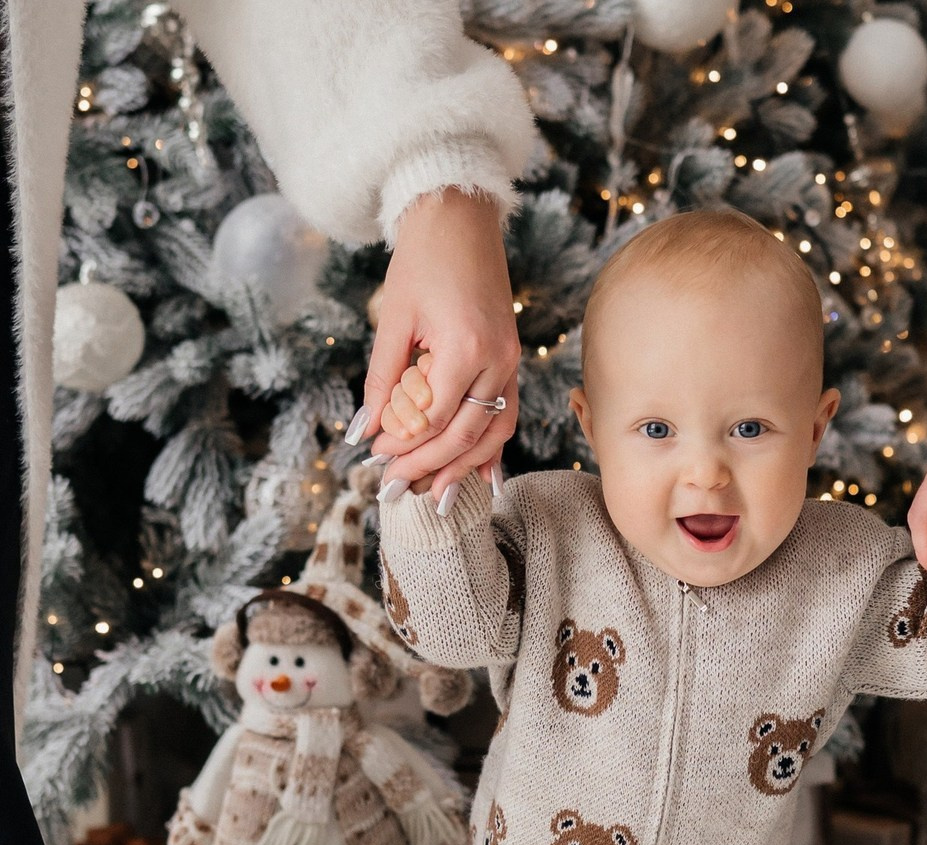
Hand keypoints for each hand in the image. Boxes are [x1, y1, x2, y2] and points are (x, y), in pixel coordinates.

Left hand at [350, 188, 519, 503]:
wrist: (459, 216)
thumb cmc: (422, 260)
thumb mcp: (392, 320)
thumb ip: (381, 381)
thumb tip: (365, 431)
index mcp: (465, 347)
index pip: (433, 418)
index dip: (403, 444)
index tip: (374, 457)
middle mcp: (496, 361)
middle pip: (463, 434)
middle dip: (427, 465)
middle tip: (394, 488)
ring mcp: (510, 363)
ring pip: (491, 432)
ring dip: (461, 466)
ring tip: (433, 495)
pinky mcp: (511, 361)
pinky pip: (504, 415)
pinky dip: (489, 447)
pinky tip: (476, 474)